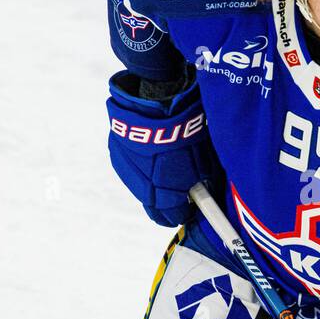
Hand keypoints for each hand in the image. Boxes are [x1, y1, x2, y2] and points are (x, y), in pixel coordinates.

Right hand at [106, 70, 221, 226]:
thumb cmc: (186, 129)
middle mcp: (142, 187)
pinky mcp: (116, 154)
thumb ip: (200, 182)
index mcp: (166, 193)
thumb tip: (203, 193)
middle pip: (154, 208)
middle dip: (168, 202)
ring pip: (141, 188)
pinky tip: (152, 150)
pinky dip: (141, 165)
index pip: (173, 218)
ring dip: (153, 183)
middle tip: (181, 190)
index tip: (192, 205)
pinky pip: (131, 168)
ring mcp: (127, 171)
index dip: (184, 212)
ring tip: (166, 163)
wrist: (156, 100)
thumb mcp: (203, 159)